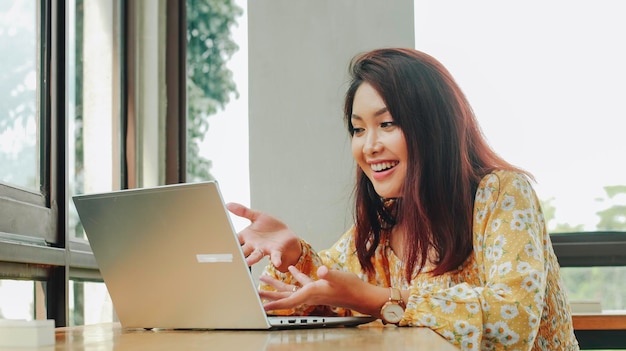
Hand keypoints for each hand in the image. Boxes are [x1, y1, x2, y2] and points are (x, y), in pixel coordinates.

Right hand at [226, 202, 301, 271]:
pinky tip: (277, 262)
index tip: (220, 246)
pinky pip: (275, 256)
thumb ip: (243, 211)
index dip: (228, 243)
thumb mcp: (257, 216)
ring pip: (256, 255)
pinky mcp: (276, 251)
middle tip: (231, 258)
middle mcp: (253, 245)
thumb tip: (228, 204)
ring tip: (247, 262)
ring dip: (251, 259)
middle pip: (243, 250)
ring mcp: (264, 249)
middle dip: (238, 254)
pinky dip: (275, 259)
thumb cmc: (270, 227)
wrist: (286, 235)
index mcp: (247, 236)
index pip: (235, 240)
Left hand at [259, 265, 383, 315]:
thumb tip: (322, 269)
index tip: (262, 305)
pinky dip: (294, 276)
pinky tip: (290, 270)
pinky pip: (302, 282)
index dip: (275, 303)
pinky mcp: (318, 286)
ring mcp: (313, 291)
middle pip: (284, 296)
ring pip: (290, 289)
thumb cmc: (351, 288)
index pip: (289, 300)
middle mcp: (309, 294)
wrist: (361, 295)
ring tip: (264, 279)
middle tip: (254, 293)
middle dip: (269, 295)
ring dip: (276, 284)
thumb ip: (329, 273)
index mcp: (311, 292)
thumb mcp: (339, 277)